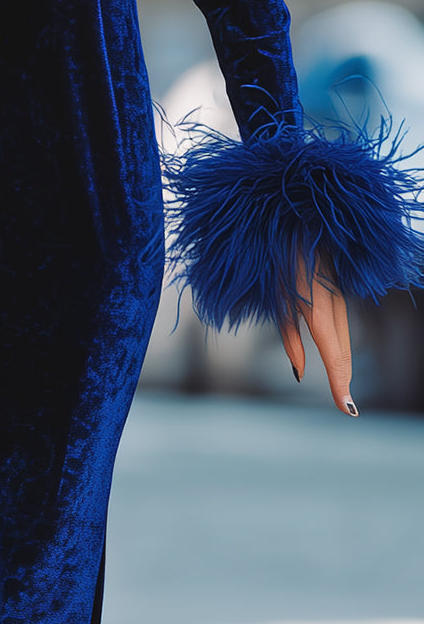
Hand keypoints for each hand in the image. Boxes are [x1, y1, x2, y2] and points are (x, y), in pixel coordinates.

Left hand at [279, 257, 356, 416]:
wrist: (301, 214)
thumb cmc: (278, 257)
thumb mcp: (276, 299)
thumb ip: (289, 338)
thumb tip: (299, 374)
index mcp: (317, 305)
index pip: (334, 355)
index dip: (340, 384)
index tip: (348, 409)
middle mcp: (336, 300)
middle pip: (342, 349)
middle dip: (342, 377)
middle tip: (346, 407)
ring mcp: (342, 291)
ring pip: (342, 335)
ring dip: (339, 359)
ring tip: (340, 387)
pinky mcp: (341, 285)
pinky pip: (339, 319)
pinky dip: (336, 339)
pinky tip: (333, 352)